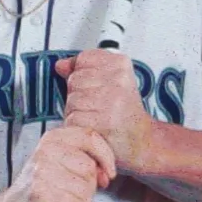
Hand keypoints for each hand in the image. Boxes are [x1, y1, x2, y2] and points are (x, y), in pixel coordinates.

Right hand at [0, 125, 116, 201]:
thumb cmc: (34, 194)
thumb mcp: (56, 165)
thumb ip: (81, 160)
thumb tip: (106, 172)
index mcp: (52, 140)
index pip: (90, 137)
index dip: (106, 157)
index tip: (108, 174)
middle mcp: (45, 153)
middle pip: (90, 170)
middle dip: (88, 191)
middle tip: (70, 198)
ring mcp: (42, 173)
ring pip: (85, 193)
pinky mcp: (41, 196)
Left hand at [56, 49, 154, 174]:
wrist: (141, 142)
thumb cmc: (124, 113)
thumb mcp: (110, 82)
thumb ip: (84, 70)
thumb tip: (60, 65)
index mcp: (121, 65)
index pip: (83, 59)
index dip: (84, 75)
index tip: (99, 87)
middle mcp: (119, 80)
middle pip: (74, 80)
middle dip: (80, 96)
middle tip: (99, 107)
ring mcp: (111, 101)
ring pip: (71, 101)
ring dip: (78, 113)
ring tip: (97, 119)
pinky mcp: (103, 122)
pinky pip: (72, 120)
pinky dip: (78, 128)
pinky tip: (95, 129)